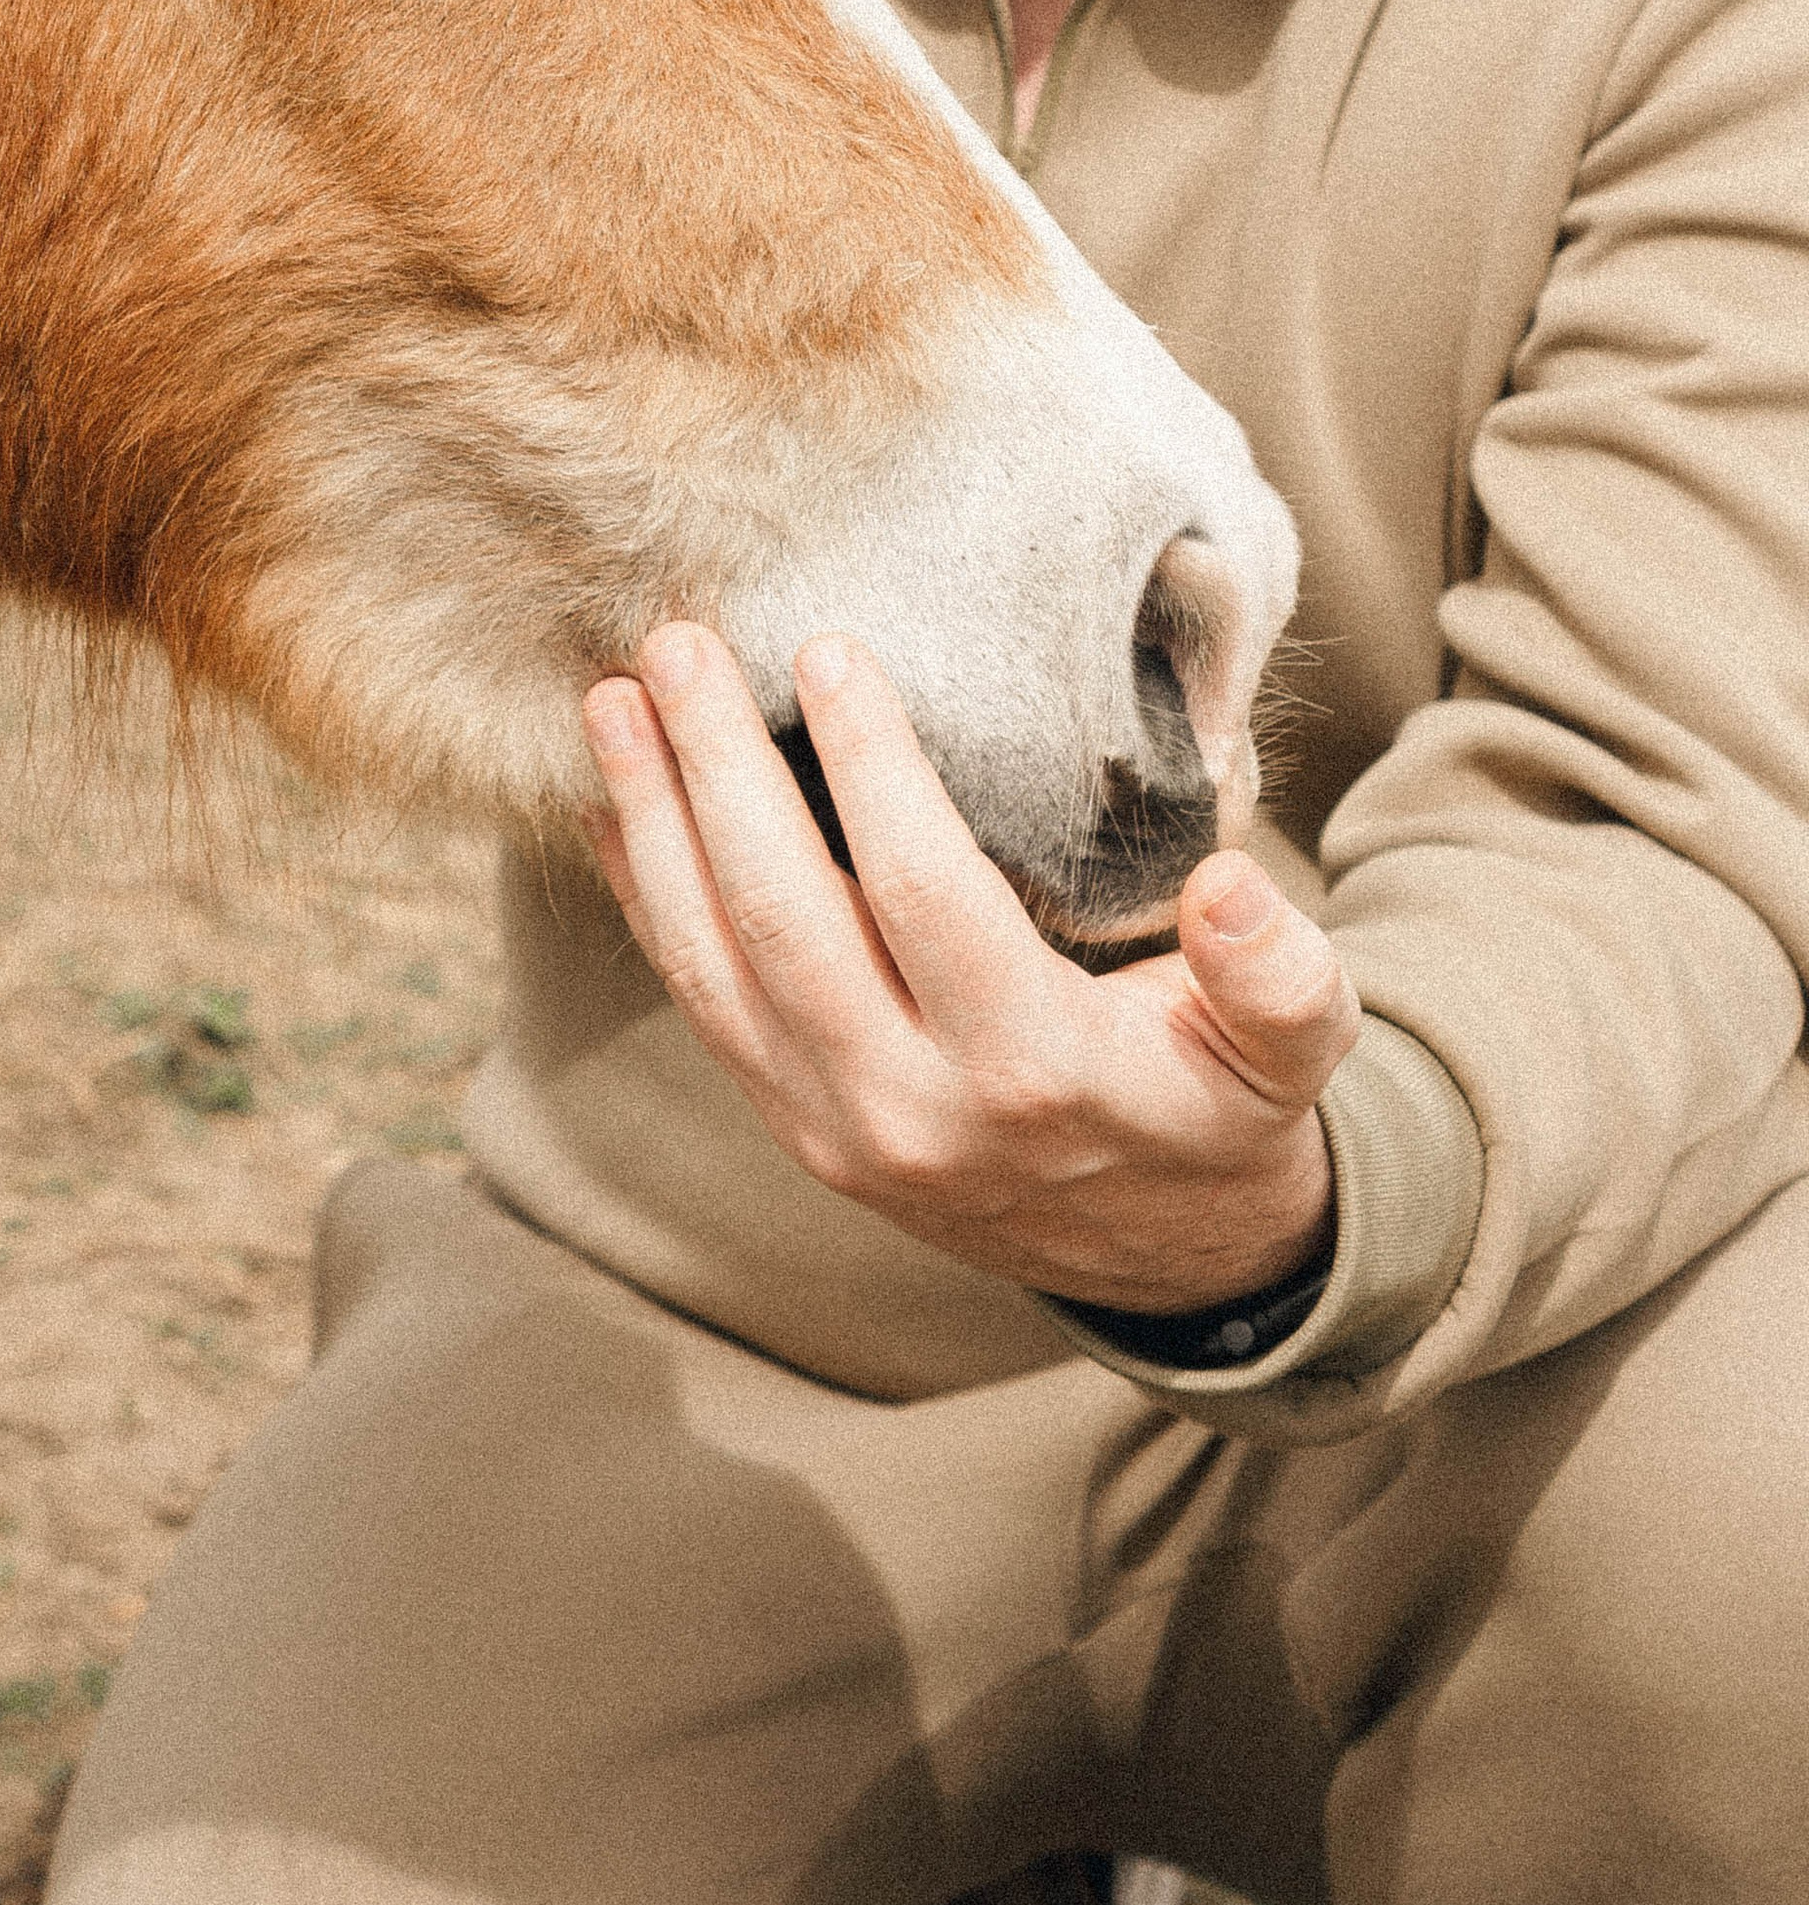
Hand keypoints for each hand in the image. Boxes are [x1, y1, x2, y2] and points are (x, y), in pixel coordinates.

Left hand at [581, 624, 1355, 1313]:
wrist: (1162, 1262)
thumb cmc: (1220, 1113)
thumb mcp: (1296, 1055)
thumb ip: (1282, 976)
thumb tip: (1237, 888)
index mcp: (1037, 1072)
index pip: (926, 897)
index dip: (870, 769)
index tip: (829, 649)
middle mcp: (913, 1111)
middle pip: (783, 921)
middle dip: (715, 771)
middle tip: (676, 641)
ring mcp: (836, 1128)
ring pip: (712, 966)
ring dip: (650, 825)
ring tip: (609, 701)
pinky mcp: (794, 1127)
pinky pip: (699, 1003)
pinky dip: (645, 899)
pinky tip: (613, 806)